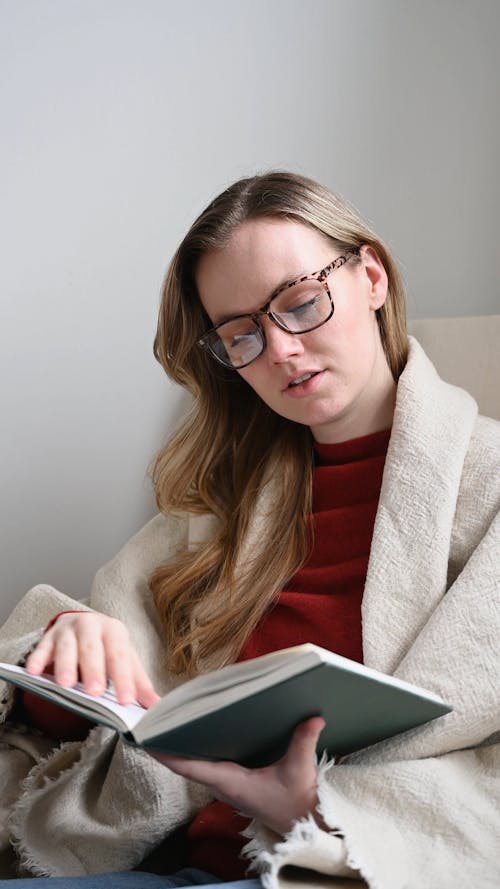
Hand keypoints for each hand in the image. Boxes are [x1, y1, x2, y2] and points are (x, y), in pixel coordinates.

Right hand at [24, 612, 159, 707]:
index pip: (120, 656)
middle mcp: (92, 625)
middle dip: (94, 670)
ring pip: (67, 646)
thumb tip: (156, 707)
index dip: (123, 678)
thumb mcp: (125, 660)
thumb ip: (138, 683)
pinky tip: (34, 673)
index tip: (126, 701)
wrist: (84, 625)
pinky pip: (42, 648)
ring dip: (66, 665)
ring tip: (66, 685)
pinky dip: (38, 659)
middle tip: (95, 693)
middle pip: (93, 648)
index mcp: (115, 631)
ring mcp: (69, 630)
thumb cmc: (107, 647)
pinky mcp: (49, 637)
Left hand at [151, 716, 325, 835]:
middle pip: (185, 764)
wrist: (303, 824)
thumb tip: (315, 717)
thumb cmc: (297, 800)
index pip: (191, 768)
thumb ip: (304, 742)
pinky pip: (204, 766)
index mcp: (231, 782)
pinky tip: (193, 735)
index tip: (147, 742)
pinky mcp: (232, 783)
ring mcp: (225, 786)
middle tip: (150, 721)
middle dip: (167, 745)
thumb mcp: (300, 770)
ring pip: (194, 766)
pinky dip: (194, 752)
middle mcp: (223, 785)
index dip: (168, 755)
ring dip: (179, 748)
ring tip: (165, 723)